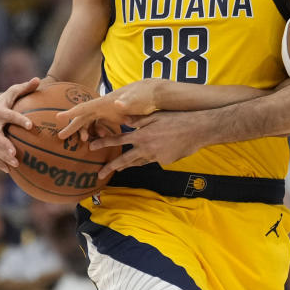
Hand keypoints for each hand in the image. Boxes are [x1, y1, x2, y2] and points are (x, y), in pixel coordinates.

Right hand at [0, 77, 38, 171]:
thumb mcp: (16, 91)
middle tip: (15, 153)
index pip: (9, 115)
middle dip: (4, 145)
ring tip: (16, 165)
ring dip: (3, 157)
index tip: (30, 125)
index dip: (19, 120)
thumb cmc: (9, 99)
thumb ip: (27, 87)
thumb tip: (38, 79)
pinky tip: (9, 171)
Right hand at [57, 79, 160, 140]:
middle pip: (84, 116)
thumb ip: (127, 102)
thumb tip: (118, 103)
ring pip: (92, 121)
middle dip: (73, 126)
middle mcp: (104, 105)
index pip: (85, 107)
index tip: (58, 117)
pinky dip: (99, 131)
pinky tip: (103, 138)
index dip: (71, 113)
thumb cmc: (145, 96)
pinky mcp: (115, 115)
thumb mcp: (137, 99)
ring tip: (85, 141)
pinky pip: (101, 123)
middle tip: (61, 137)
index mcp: (106, 102)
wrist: (155, 93)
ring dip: (86, 130)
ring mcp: (109, 110)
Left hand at [90, 110, 208, 178]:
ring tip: (118, 169)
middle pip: (124, 160)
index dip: (104, 143)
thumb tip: (125, 120)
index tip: (91, 147)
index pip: (118, 140)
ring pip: (138, 162)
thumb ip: (139, 120)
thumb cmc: (178, 118)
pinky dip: (148, 158)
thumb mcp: (156, 115)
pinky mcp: (165, 161)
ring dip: (127, 166)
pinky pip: (153, 160)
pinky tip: (148, 156)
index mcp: (142, 135)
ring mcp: (156, 157)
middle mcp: (146, 148)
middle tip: (99, 173)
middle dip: (110, 167)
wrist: (197, 130)